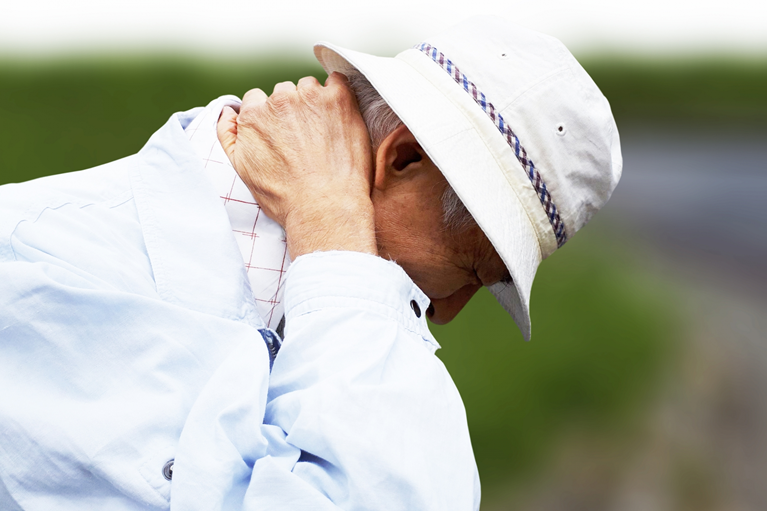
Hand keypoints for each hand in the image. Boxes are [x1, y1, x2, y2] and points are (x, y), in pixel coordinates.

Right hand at [217, 73, 376, 258]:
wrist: (324, 207)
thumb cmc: (284, 196)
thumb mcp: (242, 170)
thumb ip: (228, 135)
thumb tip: (227, 111)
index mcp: (254, 115)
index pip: (257, 100)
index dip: (270, 118)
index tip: (282, 134)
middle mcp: (279, 100)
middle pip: (283, 93)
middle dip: (291, 110)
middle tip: (305, 138)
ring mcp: (310, 97)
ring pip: (309, 88)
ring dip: (314, 103)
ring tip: (323, 132)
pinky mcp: (339, 99)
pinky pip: (338, 82)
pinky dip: (338, 94)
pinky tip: (339, 117)